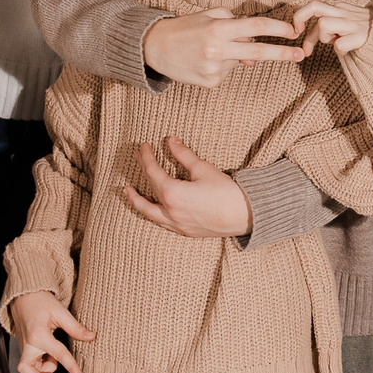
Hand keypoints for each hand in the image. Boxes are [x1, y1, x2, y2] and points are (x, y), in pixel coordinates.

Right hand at [8, 290, 94, 372]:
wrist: (23, 296)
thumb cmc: (41, 302)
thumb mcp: (60, 312)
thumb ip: (75, 327)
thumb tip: (91, 337)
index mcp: (39, 335)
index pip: (59, 355)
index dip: (72, 368)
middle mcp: (28, 344)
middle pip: (28, 371)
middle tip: (54, 368)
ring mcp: (23, 347)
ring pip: (27, 370)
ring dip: (42, 369)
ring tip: (52, 356)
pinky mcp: (23, 348)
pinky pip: (28, 364)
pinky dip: (38, 365)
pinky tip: (47, 354)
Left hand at [121, 138, 254, 237]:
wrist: (244, 215)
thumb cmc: (226, 191)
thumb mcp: (203, 169)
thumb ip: (184, 155)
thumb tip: (170, 140)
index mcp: (173, 194)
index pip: (153, 172)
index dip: (146, 157)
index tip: (143, 146)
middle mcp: (170, 211)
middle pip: (148, 191)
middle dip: (141, 174)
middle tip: (134, 163)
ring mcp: (176, 224)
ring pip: (149, 213)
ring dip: (137, 201)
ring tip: (128, 192)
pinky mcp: (185, 231)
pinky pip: (161, 222)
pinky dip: (152, 213)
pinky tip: (152, 208)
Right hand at [144, 8, 308, 85]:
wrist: (154, 47)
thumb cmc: (185, 27)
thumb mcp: (210, 16)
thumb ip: (235, 24)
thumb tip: (254, 44)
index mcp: (219, 29)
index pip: (256, 27)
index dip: (277, 29)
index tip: (293, 31)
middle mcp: (218, 50)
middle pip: (258, 52)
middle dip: (282, 54)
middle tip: (300, 54)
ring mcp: (214, 69)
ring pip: (240, 61)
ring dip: (234, 54)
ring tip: (209, 49)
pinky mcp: (210, 83)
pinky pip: (227, 72)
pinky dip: (222, 65)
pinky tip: (204, 60)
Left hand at [291, 0, 370, 55]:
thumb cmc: (366, 31)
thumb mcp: (347, 22)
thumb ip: (331, 24)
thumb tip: (310, 37)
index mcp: (339, 8)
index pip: (313, 7)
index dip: (300, 18)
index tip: (297, 32)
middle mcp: (343, 12)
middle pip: (313, 6)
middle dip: (299, 19)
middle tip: (299, 38)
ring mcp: (352, 24)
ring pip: (323, 25)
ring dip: (323, 38)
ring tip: (335, 43)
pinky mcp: (361, 37)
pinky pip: (339, 45)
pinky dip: (340, 50)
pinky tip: (348, 50)